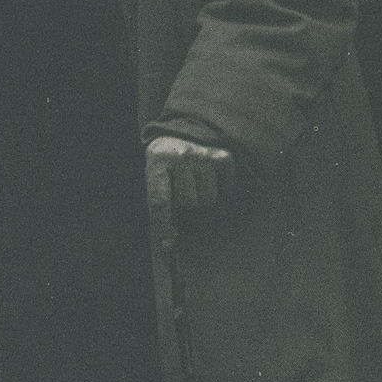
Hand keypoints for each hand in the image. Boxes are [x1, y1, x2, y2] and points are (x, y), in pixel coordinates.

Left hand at [145, 134, 232, 252]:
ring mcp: (203, 154)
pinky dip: (221, 190)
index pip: (160, 200)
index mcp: (157, 160)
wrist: (178, 136)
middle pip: (189, 202)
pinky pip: (227, 188)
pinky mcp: (222, 155)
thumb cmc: (164, 166)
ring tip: (195, 187)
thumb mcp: (154, 179)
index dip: (163, 225)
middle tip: (183, 196)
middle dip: (186, 206)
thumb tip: (168, 244)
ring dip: (203, 199)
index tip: (167, 246)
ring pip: (208, 198)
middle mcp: (181, 155)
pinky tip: (210, 181)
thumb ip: (159, 206)